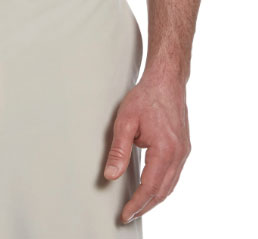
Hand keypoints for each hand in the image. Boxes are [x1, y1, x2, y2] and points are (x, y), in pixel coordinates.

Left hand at [103, 72, 190, 222]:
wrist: (166, 80)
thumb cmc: (146, 97)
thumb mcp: (125, 121)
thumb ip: (119, 150)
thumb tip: (111, 175)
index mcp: (166, 149)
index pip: (150, 186)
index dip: (137, 204)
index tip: (125, 214)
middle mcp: (179, 154)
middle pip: (163, 191)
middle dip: (145, 206)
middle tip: (129, 215)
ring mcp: (184, 151)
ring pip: (170, 185)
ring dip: (155, 198)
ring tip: (138, 206)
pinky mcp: (184, 147)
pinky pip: (174, 174)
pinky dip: (162, 186)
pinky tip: (152, 187)